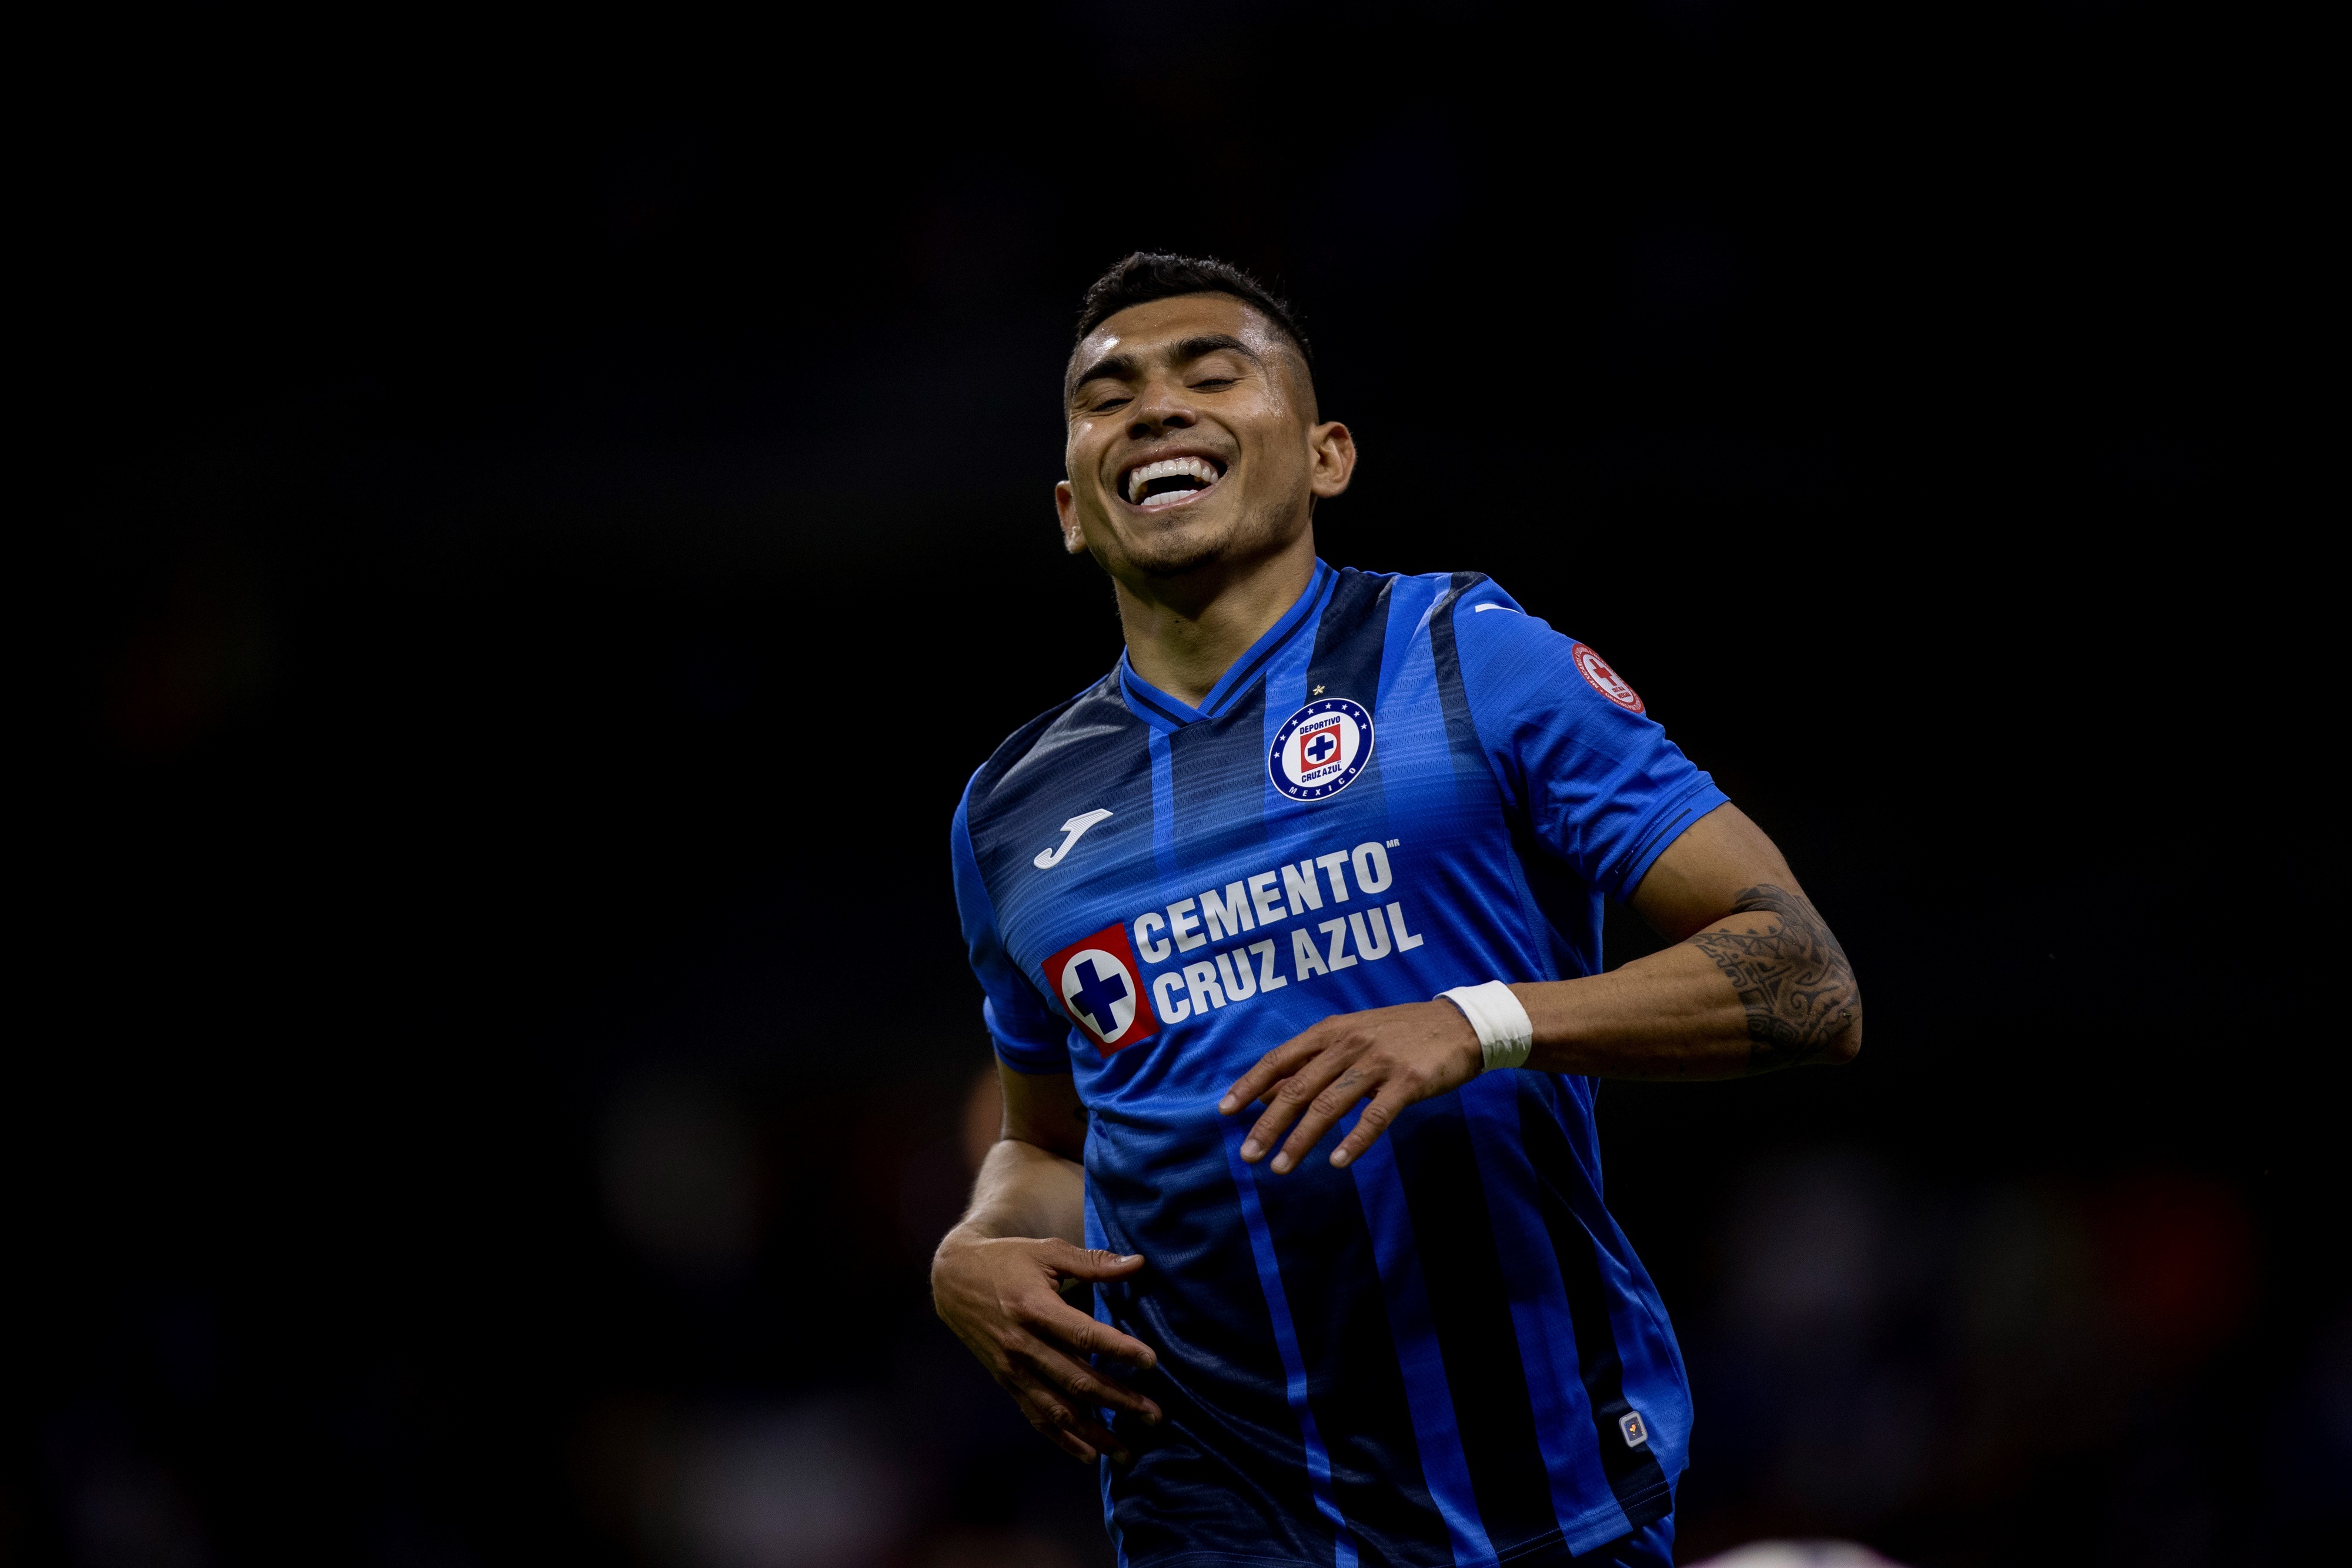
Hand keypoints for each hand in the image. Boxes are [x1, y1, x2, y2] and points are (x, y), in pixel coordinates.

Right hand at [930, 1234, 1161, 1463]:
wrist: (953, 1280)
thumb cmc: (1007, 1260)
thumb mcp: (1047, 1251)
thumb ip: (1092, 1262)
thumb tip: (1138, 1263)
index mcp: (1035, 1308)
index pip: (1083, 1335)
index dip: (1118, 1350)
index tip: (1151, 1362)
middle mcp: (1023, 1345)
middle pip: (1077, 1380)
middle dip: (1119, 1401)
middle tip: (1154, 1416)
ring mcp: (1013, 1369)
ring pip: (1059, 1409)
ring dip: (1095, 1433)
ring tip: (1128, 1452)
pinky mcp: (1007, 1382)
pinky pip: (1037, 1416)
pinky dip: (1063, 1439)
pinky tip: (1090, 1455)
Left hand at [1217, 999, 1484, 1172]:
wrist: (1460, 1024)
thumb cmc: (1399, 1034)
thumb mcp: (1350, 1037)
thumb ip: (1311, 1063)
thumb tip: (1266, 1093)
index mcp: (1331, 1031)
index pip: (1279, 1059)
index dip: (1250, 1085)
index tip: (1225, 1112)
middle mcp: (1349, 1044)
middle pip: (1299, 1087)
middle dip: (1269, 1124)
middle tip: (1248, 1155)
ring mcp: (1378, 1062)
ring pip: (1330, 1104)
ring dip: (1302, 1139)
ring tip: (1281, 1167)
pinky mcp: (1408, 1081)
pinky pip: (1376, 1116)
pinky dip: (1354, 1140)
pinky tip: (1337, 1162)